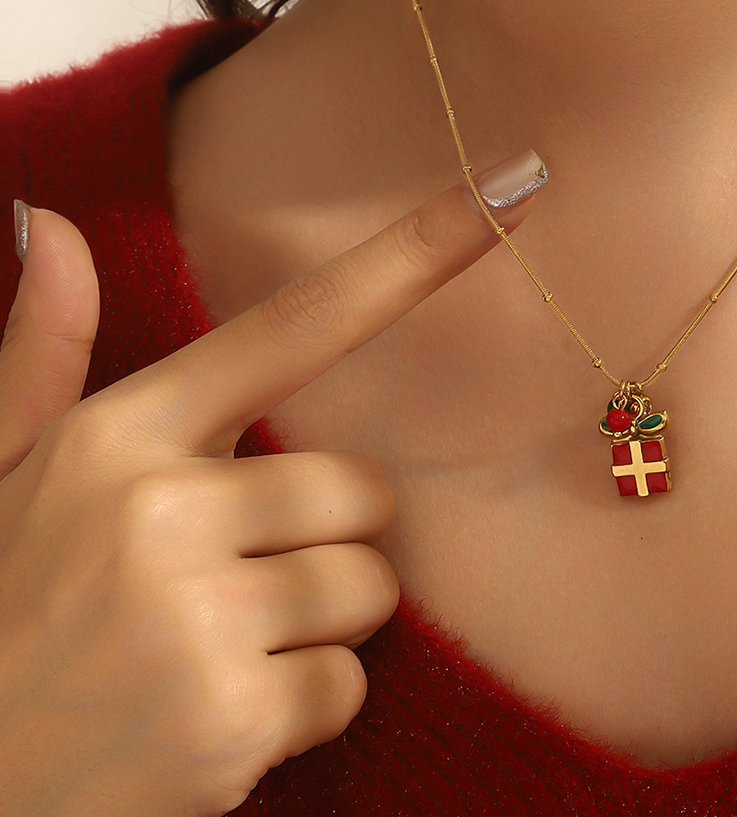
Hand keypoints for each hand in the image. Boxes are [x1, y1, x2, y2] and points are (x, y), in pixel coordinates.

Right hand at [0, 155, 540, 815]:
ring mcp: (196, 616)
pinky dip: (304, 708)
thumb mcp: (2, 476)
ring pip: (370, 586)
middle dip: (321, 541)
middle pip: (364, 490)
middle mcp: (162, 509)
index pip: (300, 324)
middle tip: (223, 587)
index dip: (416, 254)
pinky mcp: (228, 720)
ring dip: (316, 627)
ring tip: (213, 653)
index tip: (511, 188)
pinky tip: (217, 721)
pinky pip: (351, 684)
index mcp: (119, 436)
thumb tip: (49, 221)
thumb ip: (41, 352)